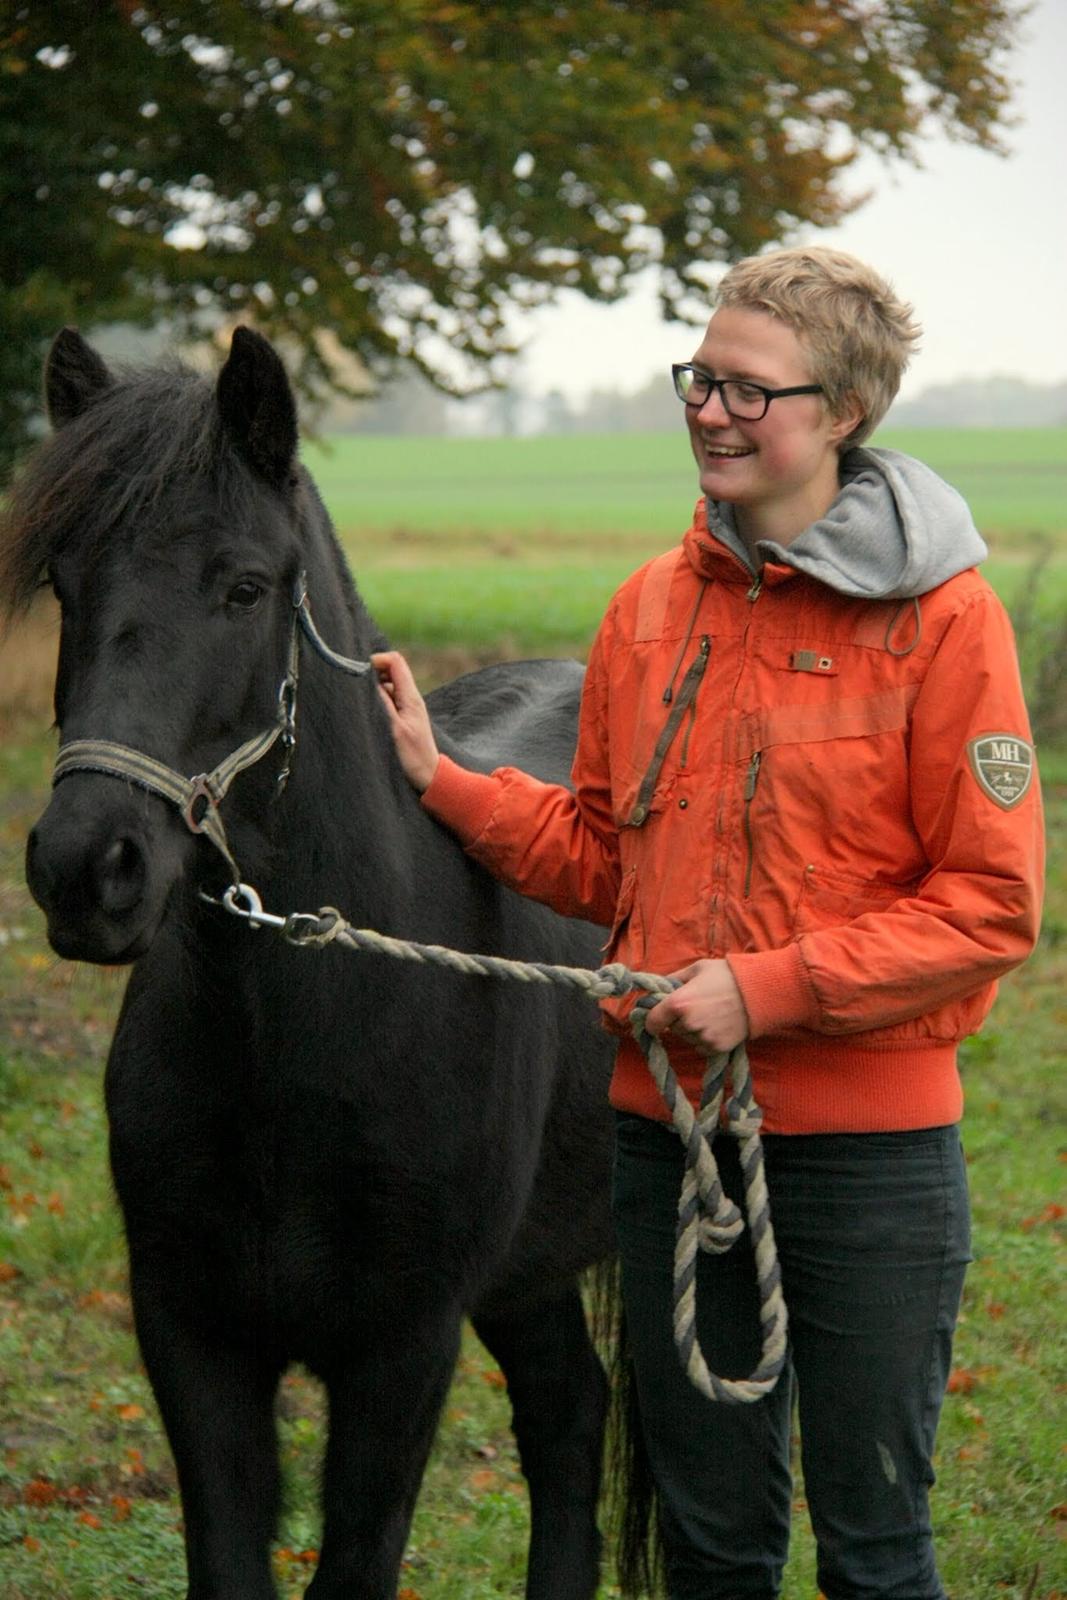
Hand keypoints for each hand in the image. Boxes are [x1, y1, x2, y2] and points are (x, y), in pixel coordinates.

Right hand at [371, 651, 440, 793]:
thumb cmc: (413, 757)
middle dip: (370, 675)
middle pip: (388, 670)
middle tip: (355, 691)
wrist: (428, 777)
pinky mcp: (401, 718)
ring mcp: (405, 707)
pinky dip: (375, 703)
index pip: (394, 661)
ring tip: (360, 706)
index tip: (359, 673)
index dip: (376, 661)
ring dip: (371, 691)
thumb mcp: (394, 729)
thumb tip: (367, 680)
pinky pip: (386, 701)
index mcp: (410, 697)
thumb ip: (382, 703)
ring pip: (385, 686)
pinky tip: (368, 717)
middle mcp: (409, 698)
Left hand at [643, 959, 749, 1053]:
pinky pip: (702, 1046)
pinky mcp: (717, 1048)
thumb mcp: (697, 969)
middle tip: (696, 1007)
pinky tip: (718, 1024)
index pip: (652, 1022)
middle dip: (678, 1020)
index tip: (656, 1018)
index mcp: (678, 1003)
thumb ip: (674, 979)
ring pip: (688, 1038)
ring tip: (710, 1014)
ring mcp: (703, 1038)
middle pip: (672, 1029)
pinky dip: (706, 1039)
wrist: (759, 992)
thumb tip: (659, 987)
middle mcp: (688, 1023)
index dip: (652, 1020)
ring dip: (692, 1030)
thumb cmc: (726, 975)